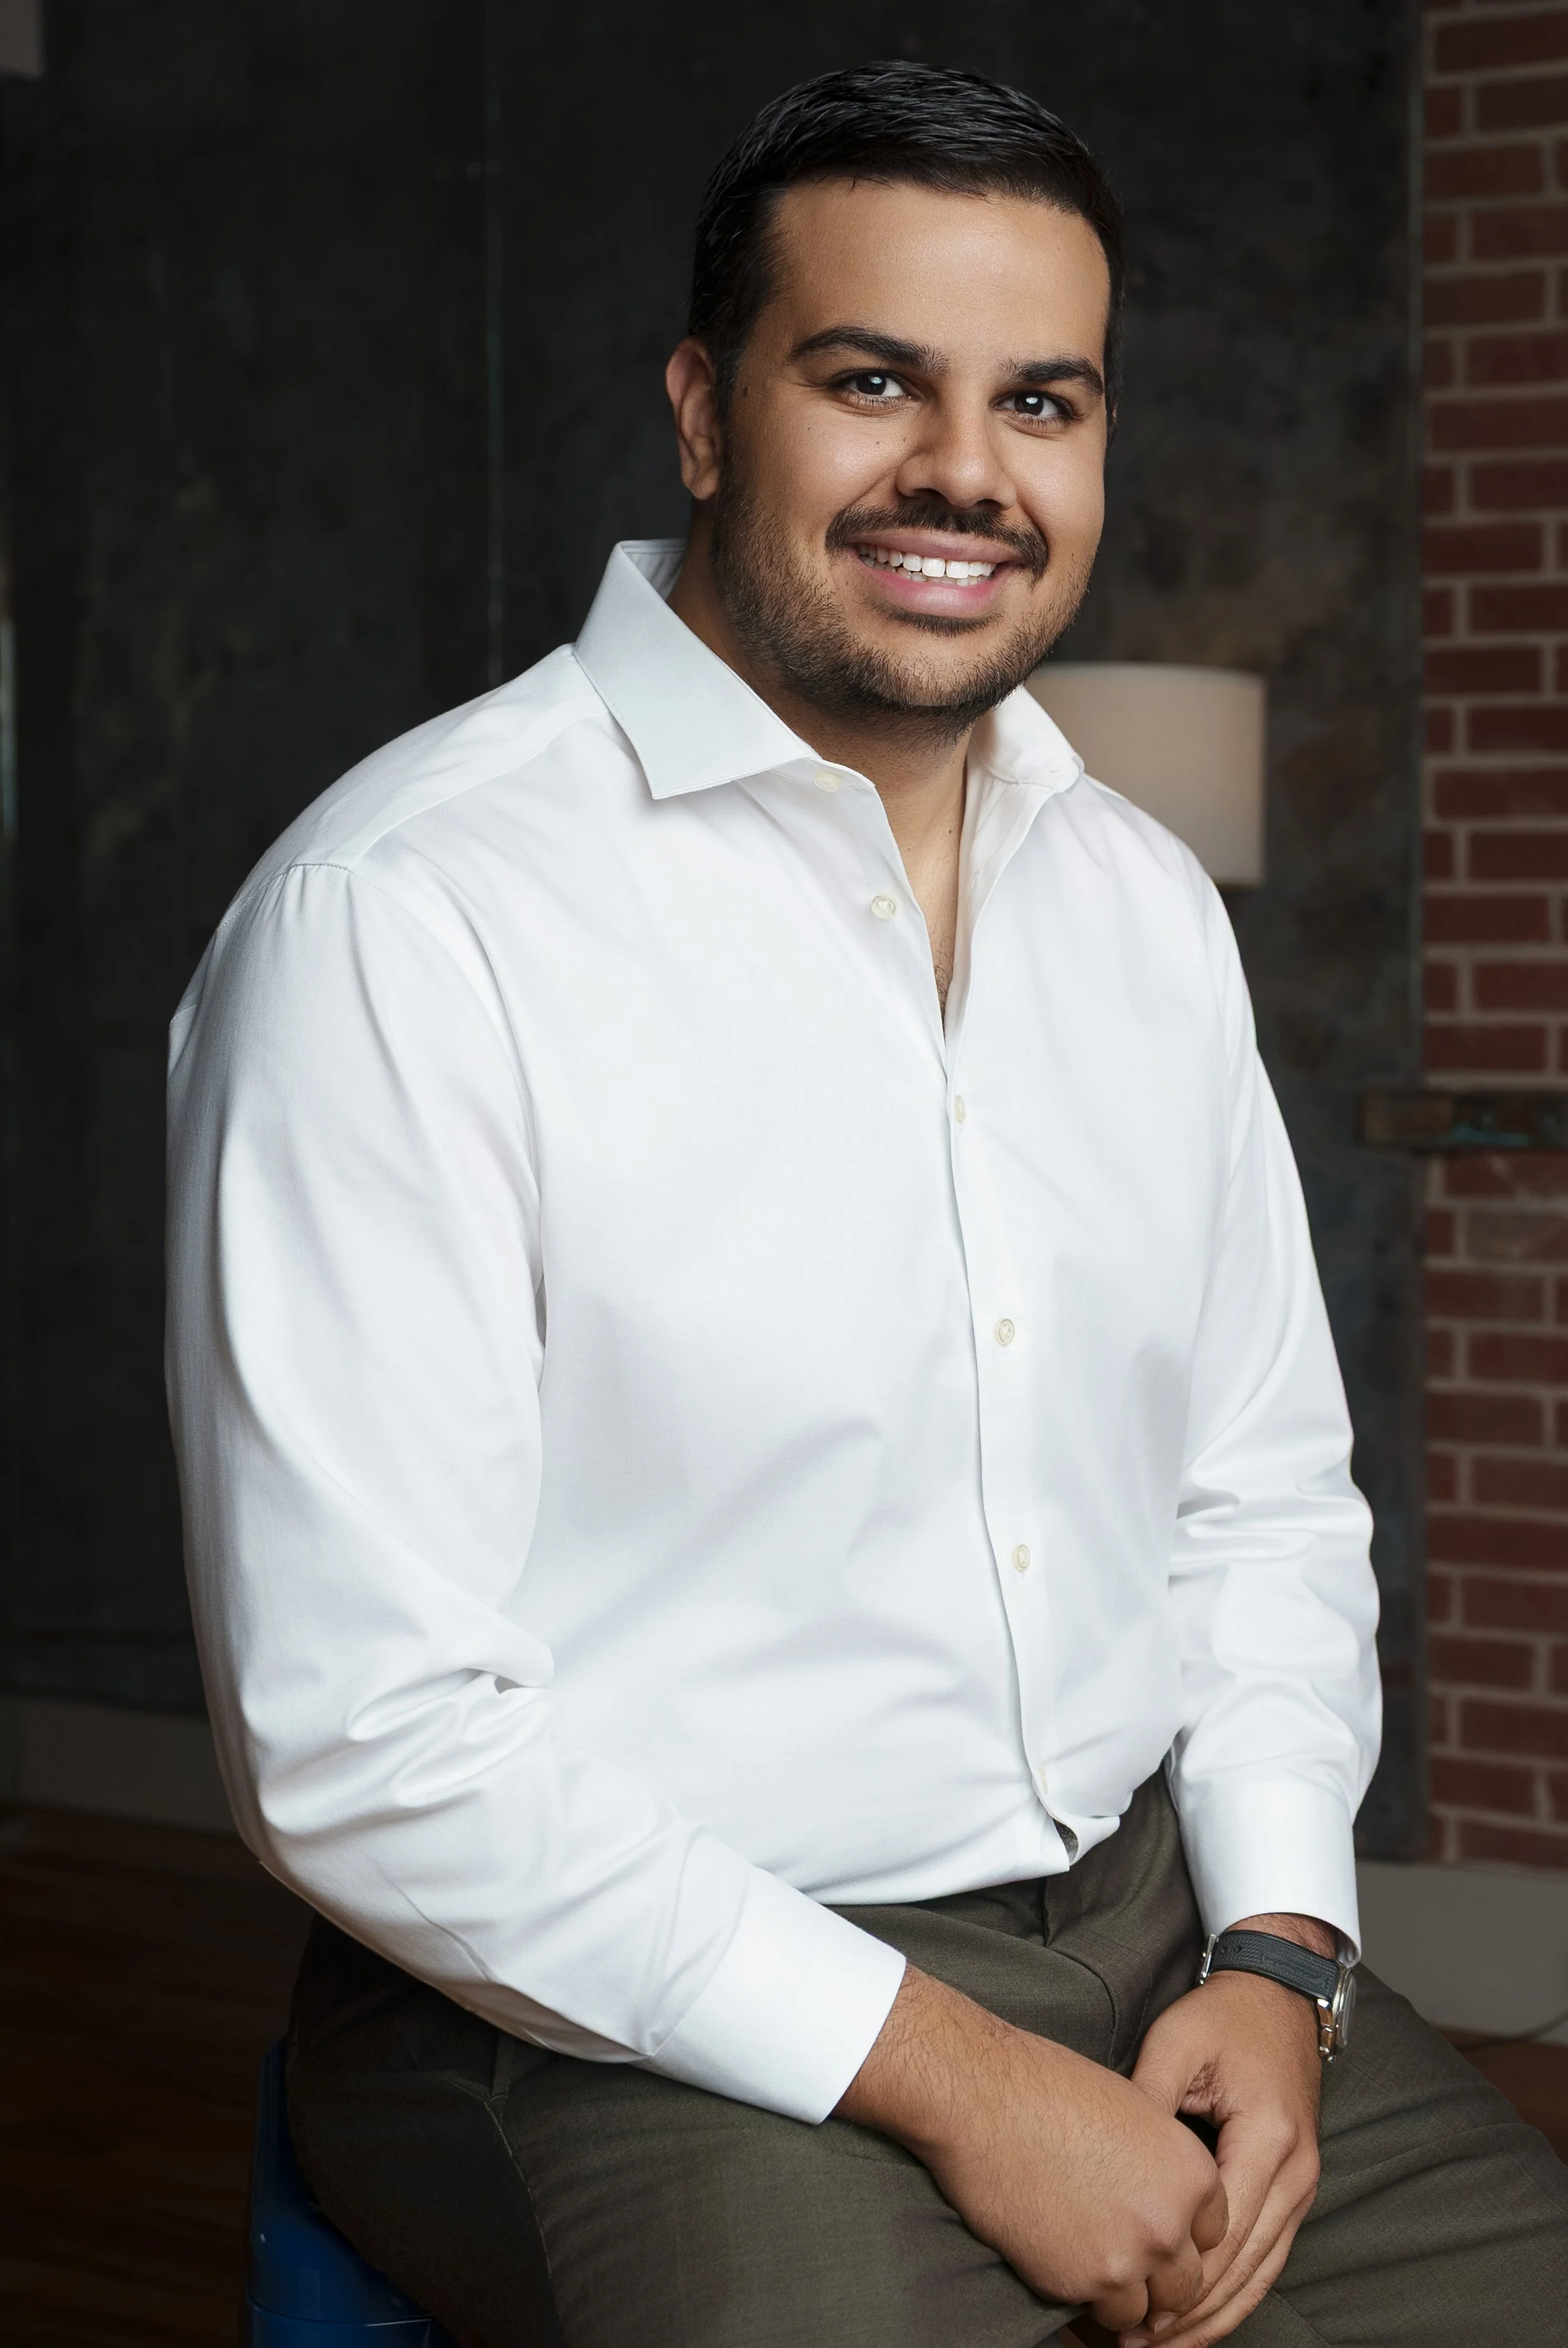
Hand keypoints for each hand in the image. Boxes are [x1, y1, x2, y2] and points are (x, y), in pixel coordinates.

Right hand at [835, 1964, 1227, 2332]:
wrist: (982, 2096)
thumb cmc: (1049, 2087)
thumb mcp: (1132, 2112)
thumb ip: (1161, 2168)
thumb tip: (1165, 2209)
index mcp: (1192, 2174)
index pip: (1213, 2234)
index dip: (1182, 2233)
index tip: (1156, 2230)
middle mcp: (1169, 2224)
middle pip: (1186, 2285)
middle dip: (1158, 2278)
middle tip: (1124, 2258)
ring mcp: (1125, 2261)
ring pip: (1143, 2311)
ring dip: (1120, 2294)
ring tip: (1088, 2258)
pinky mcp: (1075, 2284)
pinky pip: (1093, 2313)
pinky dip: (1079, 2295)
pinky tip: (1057, 2255)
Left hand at [1119, 1913, 1327, 2346]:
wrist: (1277, 1994)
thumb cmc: (1223, 2016)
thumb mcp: (1175, 2045)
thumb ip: (1146, 2102)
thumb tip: (1108, 2163)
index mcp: (1268, 2138)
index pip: (1222, 2233)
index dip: (1177, 2280)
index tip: (1131, 2311)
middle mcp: (1295, 2172)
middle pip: (1242, 2267)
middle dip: (1191, 2315)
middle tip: (1135, 2345)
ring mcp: (1302, 2184)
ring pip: (1261, 2274)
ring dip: (1214, 2316)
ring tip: (1161, 2346)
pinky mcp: (1296, 2188)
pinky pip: (1270, 2258)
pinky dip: (1237, 2294)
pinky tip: (1203, 2321)